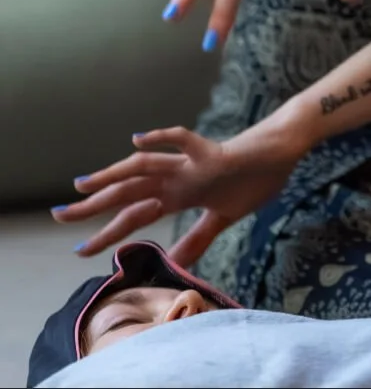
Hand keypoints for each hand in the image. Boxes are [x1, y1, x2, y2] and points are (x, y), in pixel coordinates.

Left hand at [51, 126, 300, 266]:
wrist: (278, 154)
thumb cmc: (251, 181)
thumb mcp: (221, 218)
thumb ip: (196, 239)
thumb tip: (174, 264)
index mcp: (177, 194)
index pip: (134, 215)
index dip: (106, 232)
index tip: (79, 249)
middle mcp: (176, 178)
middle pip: (127, 192)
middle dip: (93, 206)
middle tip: (59, 216)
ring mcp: (191, 165)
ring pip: (145, 167)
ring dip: (113, 174)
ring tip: (84, 184)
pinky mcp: (212, 155)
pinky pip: (184, 142)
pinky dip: (161, 139)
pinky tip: (139, 140)